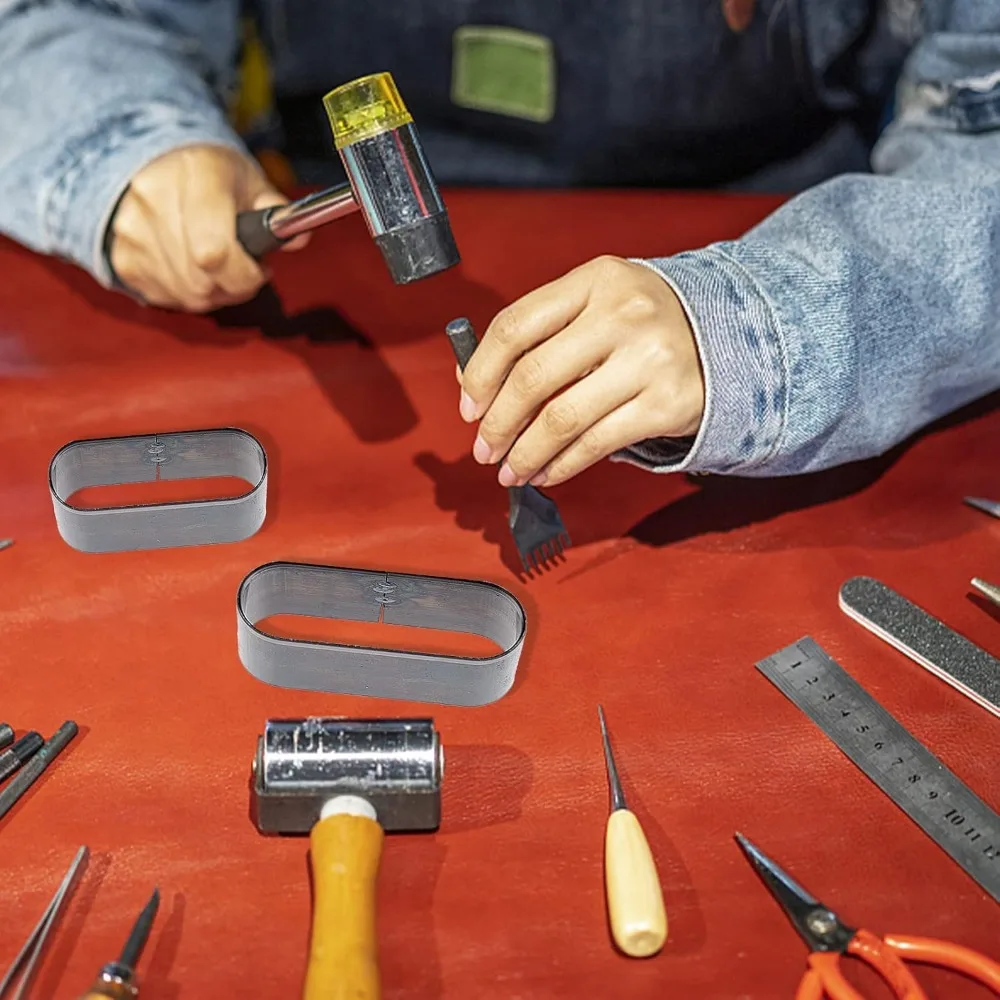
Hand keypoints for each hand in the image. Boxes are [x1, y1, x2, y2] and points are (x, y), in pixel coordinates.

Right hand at [110, 144, 308, 311]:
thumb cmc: (209, 176)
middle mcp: (154, 200)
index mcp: (196, 174)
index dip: (244, 274)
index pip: (214, 251)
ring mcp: (132, 231)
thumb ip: (278, 212)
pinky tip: (195, 270)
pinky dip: (188, 294)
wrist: (151, 163)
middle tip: (244, 270)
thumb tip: (298, 237)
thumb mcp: (250, 181)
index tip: (259, 269)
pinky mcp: (122, 257)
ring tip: (220, 267)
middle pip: (202, 281)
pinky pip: (166, 297)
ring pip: (187, 295)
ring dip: (213, 294)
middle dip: (235, 286)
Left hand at [459, 256, 704, 486]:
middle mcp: (623, 314)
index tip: (470, 407)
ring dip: (525, 453)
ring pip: (562, 418)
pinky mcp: (667, 404)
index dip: (482, 373)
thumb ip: (537, 335)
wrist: (730, 336)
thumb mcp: (593, 307)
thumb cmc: (642, 325)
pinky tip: (546, 472)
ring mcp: (649, 359)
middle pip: (534, 377)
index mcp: (595, 280)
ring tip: (510, 470)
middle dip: (498, 423)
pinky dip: (562, 465)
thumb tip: (472, 382)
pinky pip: (597, 443)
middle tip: (484, 448)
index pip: (515, 326)